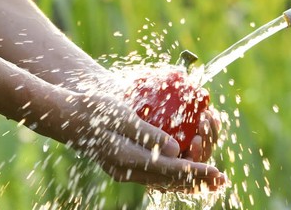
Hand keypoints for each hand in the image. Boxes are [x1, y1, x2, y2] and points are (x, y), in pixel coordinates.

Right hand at [50, 92, 225, 192]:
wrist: (69, 116)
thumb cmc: (94, 110)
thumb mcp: (122, 116)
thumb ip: (148, 135)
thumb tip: (175, 151)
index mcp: (127, 160)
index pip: (170, 169)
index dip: (196, 171)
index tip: (217, 172)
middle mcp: (128, 171)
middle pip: (169, 181)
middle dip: (197, 180)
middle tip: (221, 179)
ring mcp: (126, 170)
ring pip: (163, 181)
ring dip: (188, 179)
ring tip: (209, 178)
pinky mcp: (126, 164)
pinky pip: (155, 174)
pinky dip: (174, 173)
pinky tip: (186, 167)